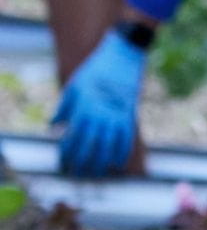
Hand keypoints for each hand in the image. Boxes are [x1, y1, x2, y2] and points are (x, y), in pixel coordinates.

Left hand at [54, 28, 147, 175]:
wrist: (123, 55)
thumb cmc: (95, 69)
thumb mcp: (74, 85)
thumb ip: (64, 108)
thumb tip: (54, 128)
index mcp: (86, 107)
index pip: (75, 137)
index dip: (68, 153)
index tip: (64, 162)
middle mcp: (103, 113)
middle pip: (93, 145)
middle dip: (85, 162)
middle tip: (79, 173)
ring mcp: (118, 114)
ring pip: (111, 144)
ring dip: (104, 161)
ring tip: (98, 172)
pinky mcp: (130, 112)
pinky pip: (128, 136)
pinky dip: (123, 151)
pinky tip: (118, 160)